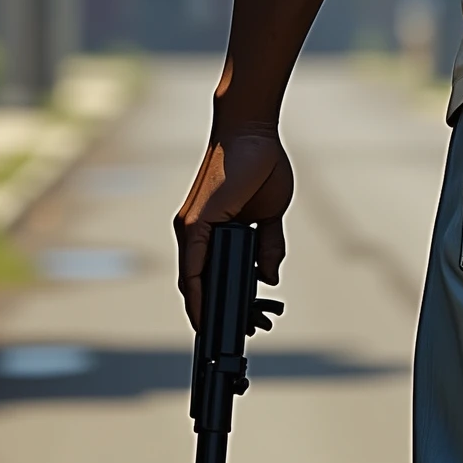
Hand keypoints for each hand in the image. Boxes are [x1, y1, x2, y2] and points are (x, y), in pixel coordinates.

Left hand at [176, 125, 293, 329]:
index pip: (208, 275)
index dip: (217, 302)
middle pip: (199, 284)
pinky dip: (196, 292)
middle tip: (247, 329)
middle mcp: (195, 231)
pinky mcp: (195, 223)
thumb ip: (268, 245)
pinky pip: (192, 267)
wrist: (252, 133)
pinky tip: (203, 310)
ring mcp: (192, 228)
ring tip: (233, 328)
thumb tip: (270, 275)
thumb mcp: (270, 214)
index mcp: (212, 229)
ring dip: (209, 308)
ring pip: (192, 281)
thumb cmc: (260, 164)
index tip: (239, 322)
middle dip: (219, 312)